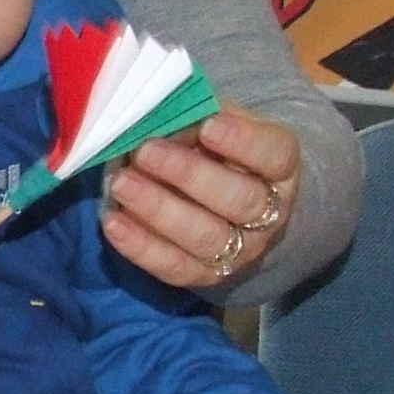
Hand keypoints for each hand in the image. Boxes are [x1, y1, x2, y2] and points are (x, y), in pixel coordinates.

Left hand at [102, 107, 299, 292]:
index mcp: (280, 167)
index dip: (243, 142)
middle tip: (146, 152)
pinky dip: (141, 246)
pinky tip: (113, 222)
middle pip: (239, 200)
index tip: (208, 127)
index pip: (275, 155)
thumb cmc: (214, 149)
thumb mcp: (214, 121)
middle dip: (188, 175)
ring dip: (159, 210)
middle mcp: (268, 214)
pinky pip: (175, 267)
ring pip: (206, 237)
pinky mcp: (204, 275)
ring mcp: (239, 250)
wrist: (217, 196)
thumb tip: (156, 120)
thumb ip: (194, 118)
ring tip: (122, 184)